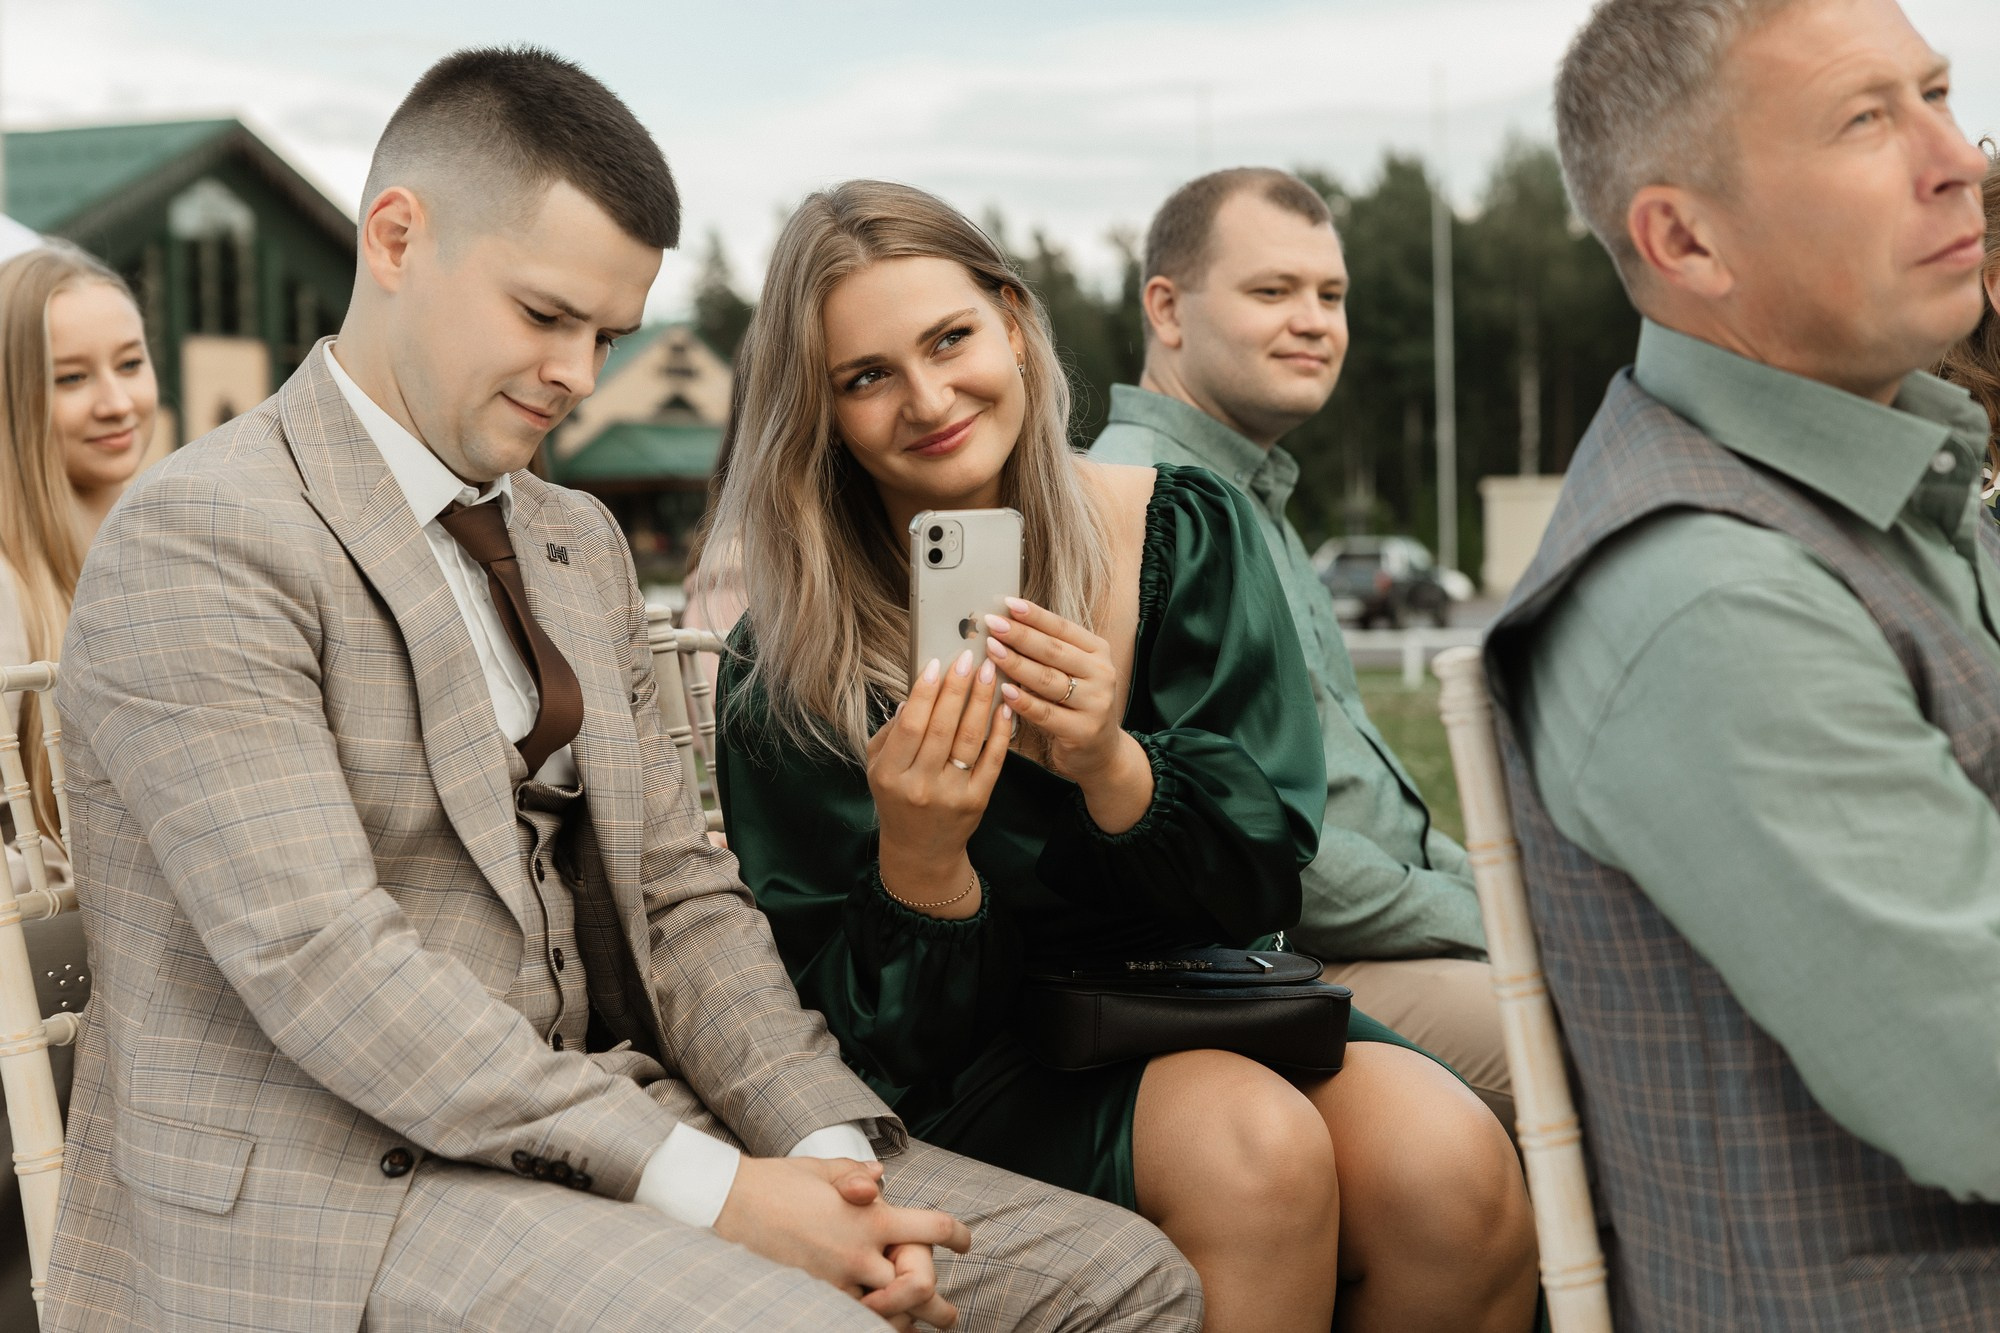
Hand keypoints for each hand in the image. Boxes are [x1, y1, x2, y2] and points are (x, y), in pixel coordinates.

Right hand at [712, 1156, 970, 1321]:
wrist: (728, 1203)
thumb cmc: (776, 1182)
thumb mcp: (823, 1169)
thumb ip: (857, 1175)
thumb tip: (880, 1179)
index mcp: (871, 1216)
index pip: (932, 1227)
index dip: (957, 1235)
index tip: (966, 1243)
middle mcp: (860, 1252)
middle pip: (920, 1285)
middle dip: (939, 1306)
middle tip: (949, 1317)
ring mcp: (837, 1281)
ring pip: (888, 1315)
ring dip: (905, 1323)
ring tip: (918, 1330)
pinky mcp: (814, 1299)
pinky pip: (852, 1321)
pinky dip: (868, 1326)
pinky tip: (877, 1327)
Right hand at [866, 648, 1009, 914]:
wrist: (920, 852)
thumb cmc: (897, 800)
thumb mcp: (877, 768)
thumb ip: (890, 733)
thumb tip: (914, 694)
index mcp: (890, 774)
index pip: (911, 724)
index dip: (925, 692)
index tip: (937, 663)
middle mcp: (920, 785)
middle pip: (942, 727)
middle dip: (958, 689)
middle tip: (969, 658)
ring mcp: (951, 794)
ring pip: (970, 739)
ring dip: (982, 702)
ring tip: (990, 672)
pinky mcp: (977, 801)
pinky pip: (992, 760)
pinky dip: (1000, 731)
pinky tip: (1005, 706)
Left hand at [985, 598, 1153, 831]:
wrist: (1102, 752)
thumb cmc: (1077, 705)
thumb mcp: (1072, 672)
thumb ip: (1049, 651)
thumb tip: (1008, 623)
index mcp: (1098, 653)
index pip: (1063, 628)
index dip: (1035, 615)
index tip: (1007, 603)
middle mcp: (1101, 674)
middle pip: (1054, 651)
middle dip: (1020, 635)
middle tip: (992, 624)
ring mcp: (1095, 704)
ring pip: (1048, 680)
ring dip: (1017, 664)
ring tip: (992, 650)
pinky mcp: (1082, 731)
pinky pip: (1046, 713)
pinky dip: (1023, 701)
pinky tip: (1005, 690)